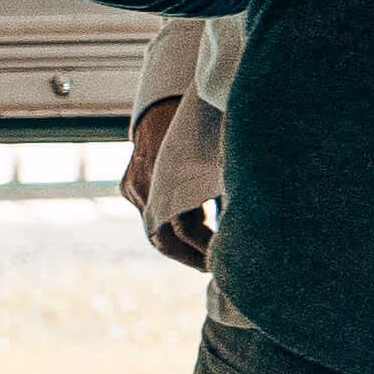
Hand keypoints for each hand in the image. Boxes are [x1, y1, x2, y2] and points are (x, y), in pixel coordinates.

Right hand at [121, 98, 218, 268]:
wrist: (164, 106)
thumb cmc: (200, 129)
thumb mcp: (217, 158)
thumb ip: (224, 189)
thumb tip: (244, 224)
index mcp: (168, 180)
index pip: (182, 229)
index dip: (203, 248)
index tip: (220, 260)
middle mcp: (144, 187)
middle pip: (162, 237)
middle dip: (188, 256)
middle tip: (212, 267)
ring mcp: (133, 187)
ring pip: (154, 229)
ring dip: (180, 243)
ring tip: (203, 256)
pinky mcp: (128, 185)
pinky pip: (149, 213)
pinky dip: (170, 223)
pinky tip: (192, 229)